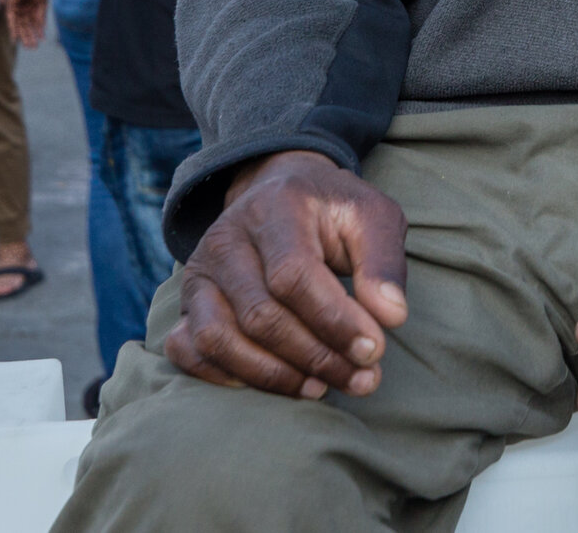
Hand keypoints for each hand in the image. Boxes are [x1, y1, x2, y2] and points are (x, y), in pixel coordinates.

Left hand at [6, 0, 49, 48]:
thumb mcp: (42, 3)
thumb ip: (41, 17)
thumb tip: (42, 30)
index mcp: (33, 10)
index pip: (34, 25)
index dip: (37, 34)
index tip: (41, 42)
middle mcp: (25, 12)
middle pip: (27, 28)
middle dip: (30, 38)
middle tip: (33, 48)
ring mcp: (18, 11)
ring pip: (20, 27)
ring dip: (23, 37)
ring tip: (27, 46)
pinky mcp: (10, 8)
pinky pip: (11, 22)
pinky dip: (13, 30)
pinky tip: (15, 39)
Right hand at [165, 151, 405, 399]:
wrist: (282, 190)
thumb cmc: (333, 211)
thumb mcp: (373, 217)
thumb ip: (384, 263)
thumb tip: (391, 318)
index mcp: (276, 208)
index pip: (293, 276)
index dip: (334, 321)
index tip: (373, 350)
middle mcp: (227, 239)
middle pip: (260, 315)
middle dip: (315, 357)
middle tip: (361, 379)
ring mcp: (200, 271)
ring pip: (218, 338)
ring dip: (274, 376)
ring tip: (322, 387)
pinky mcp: (189, 300)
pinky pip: (187, 349)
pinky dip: (224, 377)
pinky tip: (276, 383)